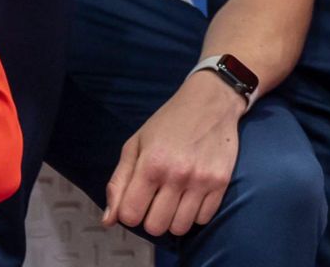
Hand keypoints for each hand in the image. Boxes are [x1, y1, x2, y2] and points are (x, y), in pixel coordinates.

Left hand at [102, 73, 243, 236]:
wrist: (210, 101)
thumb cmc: (167, 123)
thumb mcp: (136, 144)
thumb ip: (119, 182)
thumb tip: (108, 221)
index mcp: (150, 164)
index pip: (130, 215)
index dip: (129, 213)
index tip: (136, 201)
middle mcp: (176, 174)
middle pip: (155, 227)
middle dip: (151, 219)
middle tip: (156, 201)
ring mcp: (201, 180)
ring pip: (180, 228)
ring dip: (173, 219)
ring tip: (175, 200)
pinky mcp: (221, 182)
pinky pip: (204, 219)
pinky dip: (195, 214)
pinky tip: (192, 196)